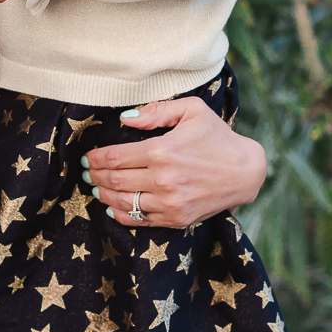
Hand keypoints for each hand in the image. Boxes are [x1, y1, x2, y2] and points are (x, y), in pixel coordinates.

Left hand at [85, 96, 267, 228]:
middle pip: (114, 180)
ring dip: (104, 194)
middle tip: (86, 172)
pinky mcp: (177, 219)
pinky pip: (139, 220)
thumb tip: (125, 119)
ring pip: (122, 202)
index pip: (115, 157)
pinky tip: (113, 206)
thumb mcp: (193, 111)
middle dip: (95, 175)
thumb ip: (156, 111)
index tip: (87, 157)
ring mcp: (170, 203)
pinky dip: (121, 214)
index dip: (96, 158)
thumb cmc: (217, 137)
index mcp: (163, 150)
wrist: (245, 171)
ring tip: (96, 187)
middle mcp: (163, 180)